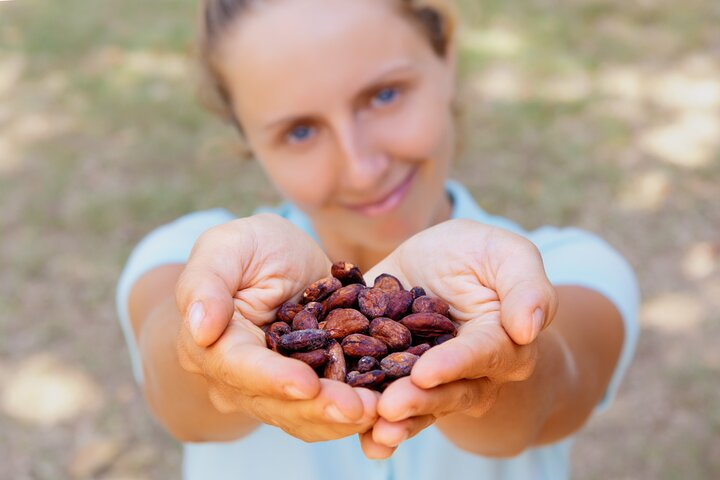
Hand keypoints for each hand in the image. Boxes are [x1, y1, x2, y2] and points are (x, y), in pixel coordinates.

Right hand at [175, 214, 376, 440]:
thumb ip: (206, 283)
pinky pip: (327, 411)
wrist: (275, 263)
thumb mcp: (226, 248)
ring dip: (342, 418)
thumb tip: (199, 328)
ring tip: (379, 410)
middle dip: (319, 408)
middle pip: (276, 403)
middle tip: (360, 408)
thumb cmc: (247, 249)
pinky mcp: (306, 390)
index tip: (307, 385)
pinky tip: (384, 405)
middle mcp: (238, 380)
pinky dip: (354, 412)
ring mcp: (272, 391)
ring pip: (304, 416)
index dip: (272, 379)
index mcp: (213, 345)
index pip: (240, 368)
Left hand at [358, 219, 557, 456]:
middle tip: (389, 408)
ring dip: (396, 423)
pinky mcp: (395, 376)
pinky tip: (355, 429)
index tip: (425, 373)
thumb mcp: (508, 255)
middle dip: (418, 401)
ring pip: (418, 406)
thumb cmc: (480, 255)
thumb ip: (527, 287)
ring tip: (374, 433)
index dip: (454, 364)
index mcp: (502, 344)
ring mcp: (431, 380)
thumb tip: (528, 329)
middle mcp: (470, 374)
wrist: (438, 260)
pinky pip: (385, 398)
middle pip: (448, 392)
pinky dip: (369, 419)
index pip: (481, 355)